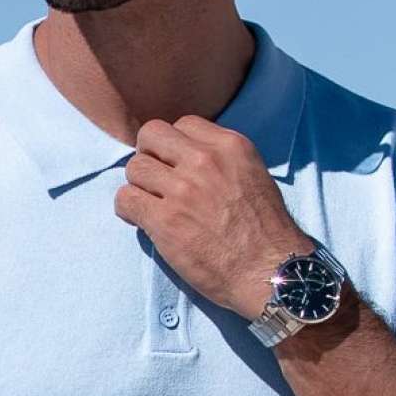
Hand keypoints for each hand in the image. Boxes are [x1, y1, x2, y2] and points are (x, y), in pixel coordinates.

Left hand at [114, 117, 312, 318]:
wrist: (270, 272)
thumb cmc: (266, 232)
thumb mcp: (254, 176)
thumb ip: (222, 160)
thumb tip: (187, 156)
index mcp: (230, 146)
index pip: (183, 124)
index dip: (175, 145)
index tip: (177, 165)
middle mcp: (204, 160)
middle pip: (151, 136)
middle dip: (149, 155)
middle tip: (156, 180)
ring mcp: (182, 189)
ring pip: (134, 167)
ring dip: (139, 186)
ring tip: (152, 205)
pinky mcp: (165, 220)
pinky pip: (125, 199)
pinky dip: (128, 210)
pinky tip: (142, 220)